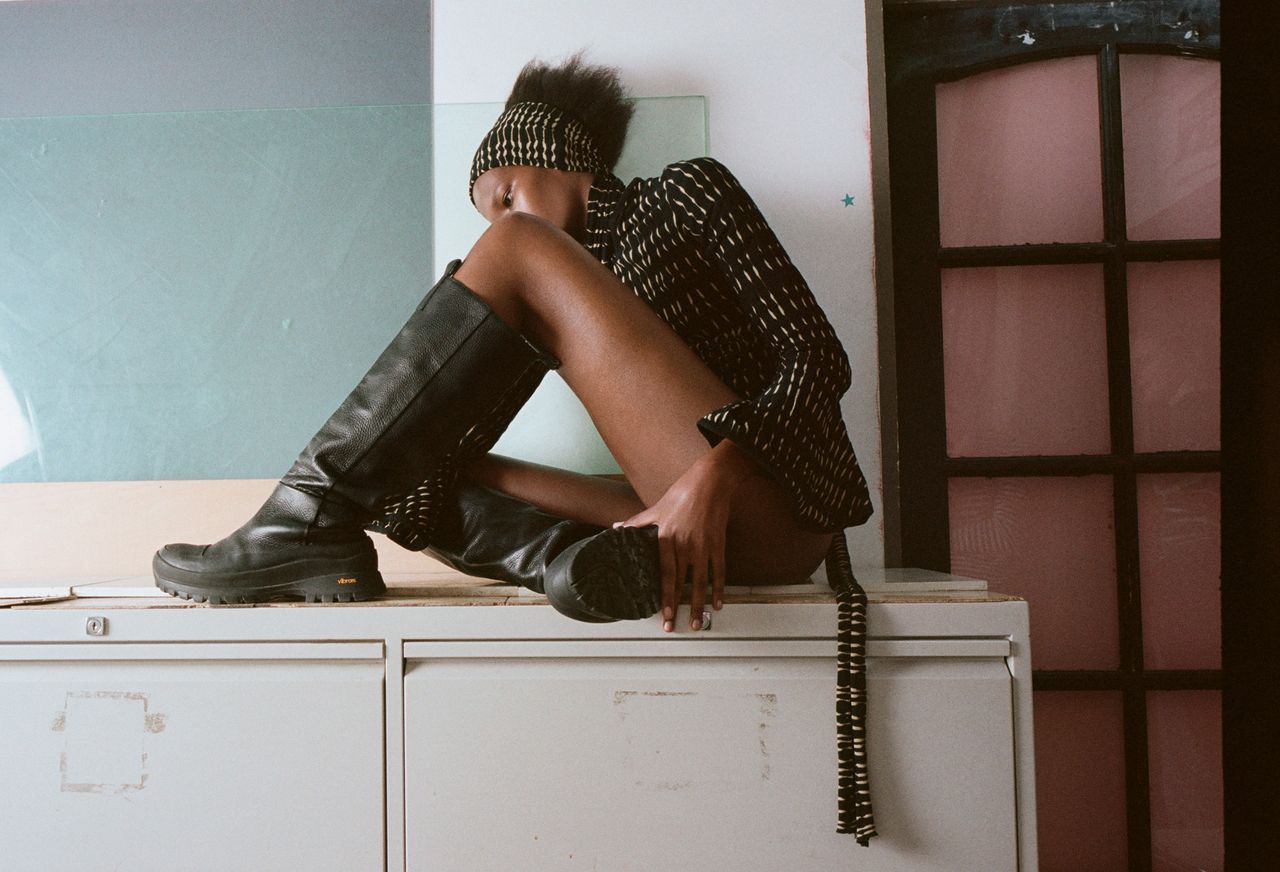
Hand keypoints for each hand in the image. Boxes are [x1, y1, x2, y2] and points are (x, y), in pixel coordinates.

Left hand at [613, 440, 764, 632]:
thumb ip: (637, 522)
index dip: (664, 596)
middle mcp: (686, 546)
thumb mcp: (656, 508)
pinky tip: (718, 604)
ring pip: (702, 582)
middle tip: (675, 628)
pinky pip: (719, 571)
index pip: (665, 574)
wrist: (711, 481)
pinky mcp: (719, 544)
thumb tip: (616, 528)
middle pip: (682, 583)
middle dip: (679, 607)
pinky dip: (719, 588)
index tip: (663, 615)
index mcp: (668, 538)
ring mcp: (705, 546)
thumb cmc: (682, 493)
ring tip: (697, 623)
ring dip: (700, 605)